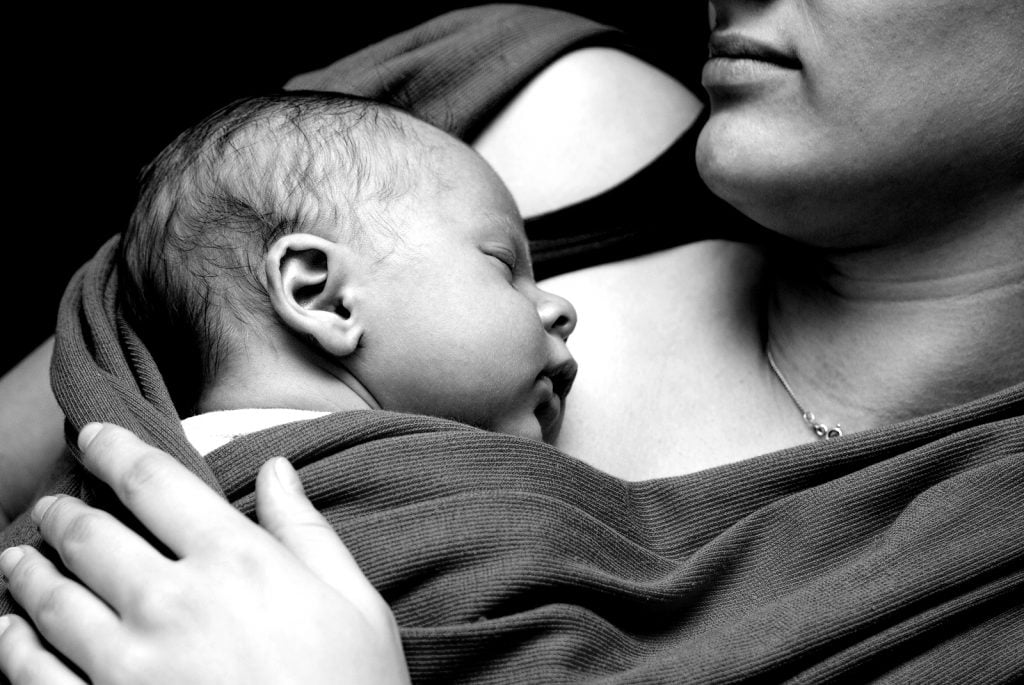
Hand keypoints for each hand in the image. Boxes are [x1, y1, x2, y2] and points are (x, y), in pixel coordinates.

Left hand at [0, 423, 410, 684]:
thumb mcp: (354, 603)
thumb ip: (306, 531)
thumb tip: (277, 469)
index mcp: (236, 561)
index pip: (152, 481)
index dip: (113, 448)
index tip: (94, 435)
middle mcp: (172, 602)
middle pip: (89, 535)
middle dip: (61, 512)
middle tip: (50, 505)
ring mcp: (129, 666)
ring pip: (50, 600)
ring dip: (26, 574)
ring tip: (17, 562)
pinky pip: (34, 675)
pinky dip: (11, 647)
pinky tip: (7, 633)